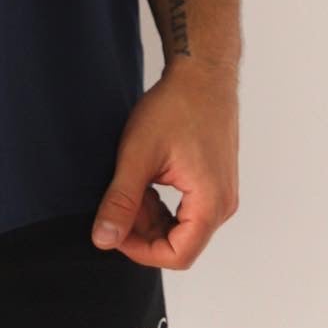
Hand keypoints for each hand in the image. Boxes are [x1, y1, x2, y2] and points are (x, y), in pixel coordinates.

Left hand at [89, 61, 239, 268]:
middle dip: (143, 229)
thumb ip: (121, 200)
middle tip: (118, 200)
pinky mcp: (214, 182)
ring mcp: (221, 193)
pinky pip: (187, 209)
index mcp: (211, 204)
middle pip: (180, 242)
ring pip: (182, 227)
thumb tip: (103, 240)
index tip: (113, 230)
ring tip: (130, 184)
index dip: (140, 250)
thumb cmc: (175, 106)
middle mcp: (223, 205)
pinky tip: (145, 180)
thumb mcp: (138, 154)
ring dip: (151, 215)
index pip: (177, 255)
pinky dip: (163, 204)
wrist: (202, 72)